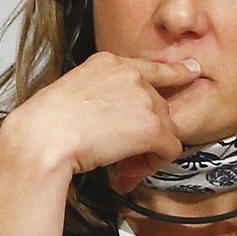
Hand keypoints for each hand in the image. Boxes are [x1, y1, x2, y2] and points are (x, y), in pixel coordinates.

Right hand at [0, 53, 197, 235]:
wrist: (44, 136)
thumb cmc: (46, 120)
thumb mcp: (74, 91)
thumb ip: (103, 94)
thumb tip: (119, 120)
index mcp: (109, 62)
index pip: (152, 66)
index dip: (176, 72)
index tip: (192, 71)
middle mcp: (131, 75)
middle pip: (159, 107)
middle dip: (146, 134)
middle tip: (123, 158)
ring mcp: (144, 99)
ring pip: (166, 130)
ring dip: (147, 152)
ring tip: (122, 169)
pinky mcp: (153, 126)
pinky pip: (169, 149)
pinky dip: (152, 165)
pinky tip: (129, 173)